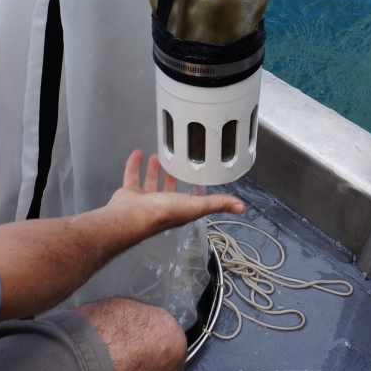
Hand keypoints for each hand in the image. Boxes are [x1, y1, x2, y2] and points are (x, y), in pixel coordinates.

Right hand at [108, 150, 244, 231]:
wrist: (131, 216)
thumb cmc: (162, 212)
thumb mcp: (196, 205)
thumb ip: (217, 203)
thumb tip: (241, 207)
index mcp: (179, 209)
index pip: (191, 199)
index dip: (195, 189)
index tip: (198, 176)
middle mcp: (162, 206)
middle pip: (170, 189)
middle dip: (174, 176)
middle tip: (177, 162)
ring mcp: (144, 201)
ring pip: (150, 182)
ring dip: (155, 170)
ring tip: (159, 156)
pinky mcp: (129, 194)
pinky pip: (132, 176)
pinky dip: (134, 165)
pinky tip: (138, 154)